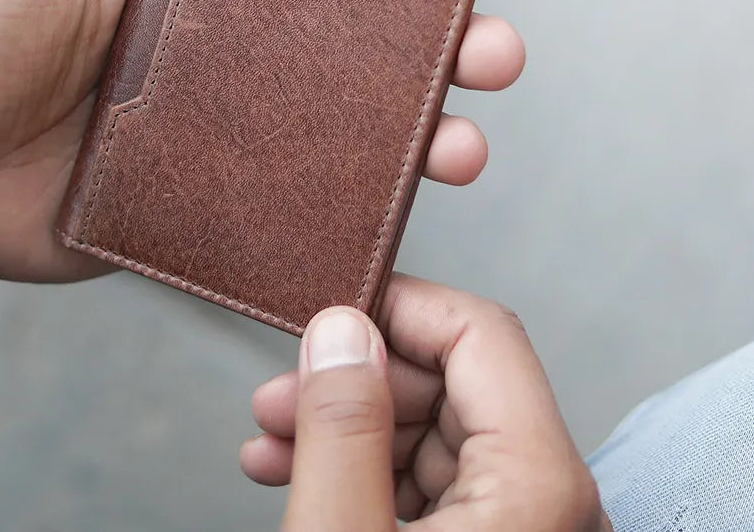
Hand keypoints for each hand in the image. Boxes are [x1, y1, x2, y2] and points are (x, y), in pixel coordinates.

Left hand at [0, 0, 523, 282]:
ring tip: (459, 149)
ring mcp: (227, 124)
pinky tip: (388, 221)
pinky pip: (292, 205)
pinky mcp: (208, 197)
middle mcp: (234, 42)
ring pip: (346, 129)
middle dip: (449, 50)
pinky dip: (346, 213)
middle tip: (499, 60)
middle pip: (365, 43)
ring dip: (418, 137)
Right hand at [243, 276, 611, 531]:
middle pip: (451, 382)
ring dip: (346, 427)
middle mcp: (548, 499)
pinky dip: (362, 472)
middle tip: (279, 390)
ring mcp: (523, 528)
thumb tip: (340, 330)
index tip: (329, 313)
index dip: (398, 308)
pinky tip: (296, 472)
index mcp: (539, 484)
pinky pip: (429, 485)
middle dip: (355, 378)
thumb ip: (343, 430)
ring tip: (270, 440)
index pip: (481, 333)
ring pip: (432, 434)